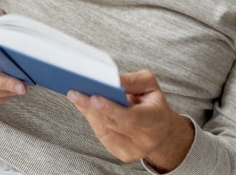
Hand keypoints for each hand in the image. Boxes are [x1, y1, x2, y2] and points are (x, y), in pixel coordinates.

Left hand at [67, 70, 193, 171]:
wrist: (160, 128)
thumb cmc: (152, 102)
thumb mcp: (149, 85)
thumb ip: (132, 81)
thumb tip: (111, 80)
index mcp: (156, 120)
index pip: (131, 118)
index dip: (111, 109)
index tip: (94, 98)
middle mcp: (146, 140)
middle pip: (113, 124)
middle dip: (92, 108)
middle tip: (75, 93)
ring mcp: (134, 150)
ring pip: (104, 131)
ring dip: (88, 113)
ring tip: (76, 96)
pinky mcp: (123, 154)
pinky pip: (102, 136)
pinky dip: (92, 120)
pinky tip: (84, 106)